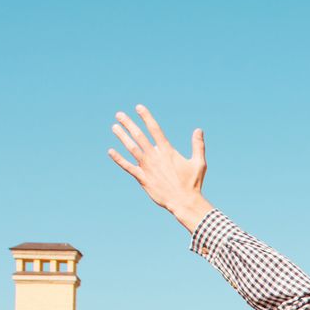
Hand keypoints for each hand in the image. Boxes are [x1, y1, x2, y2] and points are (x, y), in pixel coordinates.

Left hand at [109, 105, 214, 231]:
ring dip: (122, 137)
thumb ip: (198, 145)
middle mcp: (155, 157)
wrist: (184, 202)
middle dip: (129, 124)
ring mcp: (147, 167)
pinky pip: (128, 167)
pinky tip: (111, 151)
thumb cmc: (193, 183)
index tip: (138, 107)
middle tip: (119, 114)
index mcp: (168, 151)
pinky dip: (119, 159)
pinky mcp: (143, 179)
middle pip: (139, 136)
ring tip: (114, 127)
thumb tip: (198, 130)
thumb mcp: (199, 163)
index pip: (155, 129)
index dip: (146, 117)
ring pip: (131, 148)